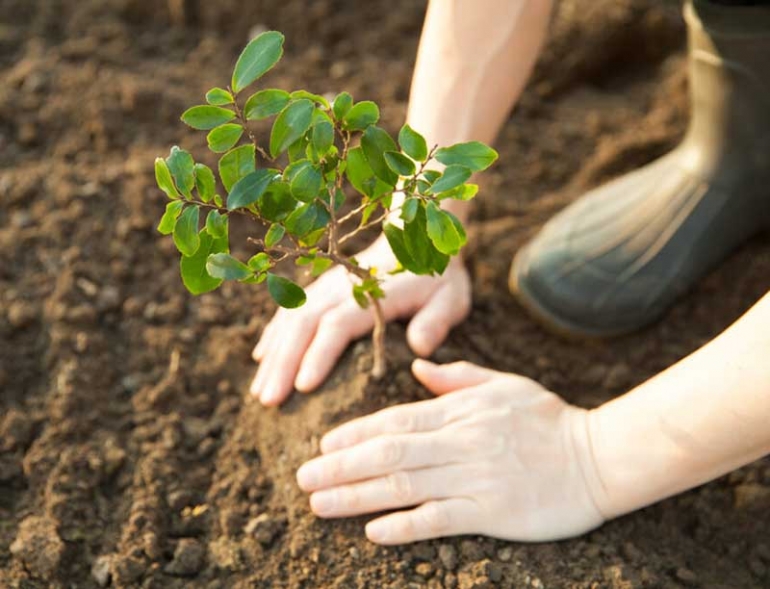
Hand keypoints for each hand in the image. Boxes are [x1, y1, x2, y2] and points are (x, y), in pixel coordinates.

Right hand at [250, 237, 471, 405]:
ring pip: (290, 319)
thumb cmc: (436, 278)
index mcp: (372, 294)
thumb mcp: (450, 297)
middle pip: (304, 324)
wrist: (417, 238)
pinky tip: (261, 359)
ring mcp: (326, 286)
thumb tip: (419, 347)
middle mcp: (341, 288)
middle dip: (283, 363)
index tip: (303, 387)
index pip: (338, 325)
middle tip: (269, 401)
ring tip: (259, 392)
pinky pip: (289, 310)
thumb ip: (436, 321)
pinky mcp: (319, 288)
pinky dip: (273, 334)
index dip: (319, 355)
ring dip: (273, 355)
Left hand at [296, 360, 605, 543]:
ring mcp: (476, 477)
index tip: (323, 445)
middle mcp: (461, 442)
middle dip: (341, 466)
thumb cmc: (549, 419)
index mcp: (461, 410)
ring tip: (320, 504)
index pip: (396, 420)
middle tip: (303, 479)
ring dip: (357, 496)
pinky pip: (440, 518)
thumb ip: (457, 377)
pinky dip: (404, 525)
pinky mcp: (493, 511)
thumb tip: (417, 368)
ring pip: (405, 486)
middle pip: (389, 454)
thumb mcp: (503, 384)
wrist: (601, 456)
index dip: (356, 433)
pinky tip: (373, 531)